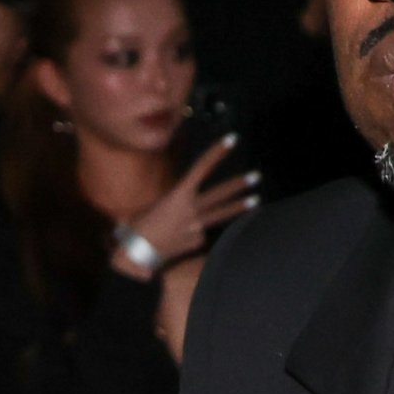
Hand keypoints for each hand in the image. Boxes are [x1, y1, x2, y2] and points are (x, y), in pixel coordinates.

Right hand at [114, 134, 259, 277]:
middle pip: (220, 194)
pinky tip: (184, 236)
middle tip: (257, 176)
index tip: (231, 140)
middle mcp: (191, 209)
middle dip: (239, 185)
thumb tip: (180, 200)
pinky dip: (197, 229)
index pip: (201, 168)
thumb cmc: (138, 225)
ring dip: (240, 206)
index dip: (217, 152)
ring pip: (222, 214)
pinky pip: (202, 231)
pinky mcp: (197, 241)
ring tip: (257, 200)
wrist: (136, 254)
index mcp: (178, 195)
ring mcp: (197, 226)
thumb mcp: (153, 204)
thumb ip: (171, 200)